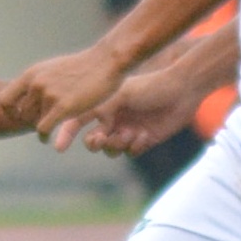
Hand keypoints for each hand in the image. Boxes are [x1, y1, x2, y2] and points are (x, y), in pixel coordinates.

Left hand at [4, 43, 129, 144]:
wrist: (106, 61)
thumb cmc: (84, 66)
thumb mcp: (54, 68)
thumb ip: (40, 81)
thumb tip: (31, 93)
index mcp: (32, 74)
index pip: (5, 99)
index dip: (10, 112)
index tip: (20, 117)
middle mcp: (36, 83)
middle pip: (22, 114)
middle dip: (30, 121)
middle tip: (41, 124)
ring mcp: (49, 95)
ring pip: (34, 122)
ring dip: (40, 129)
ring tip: (47, 132)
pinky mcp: (63, 107)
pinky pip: (43, 129)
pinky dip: (43, 137)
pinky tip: (49, 140)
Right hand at [77, 65, 204, 157]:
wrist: (181, 90)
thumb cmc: (149, 87)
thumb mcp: (121, 94)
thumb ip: (102, 110)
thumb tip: (88, 130)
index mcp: (104, 105)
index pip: (78, 121)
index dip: (67, 134)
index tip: (59, 147)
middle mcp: (113, 119)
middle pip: (93, 141)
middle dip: (94, 144)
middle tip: (101, 138)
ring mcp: (128, 131)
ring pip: (111, 150)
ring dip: (116, 145)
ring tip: (128, 134)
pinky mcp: (144, 141)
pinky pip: (131, 153)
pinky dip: (135, 146)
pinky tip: (145, 135)